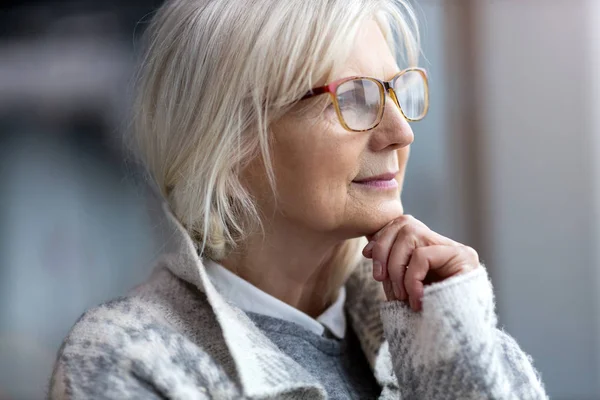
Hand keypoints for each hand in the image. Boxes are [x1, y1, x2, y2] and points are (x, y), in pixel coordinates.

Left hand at [362, 215, 478, 310]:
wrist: (458, 341)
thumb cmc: (428, 319)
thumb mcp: (404, 290)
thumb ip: (392, 269)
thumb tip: (368, 250)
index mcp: (431, 249)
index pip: (402, 224)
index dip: (381, 237)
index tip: (367, 255)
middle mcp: (445, 245)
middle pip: (404, 224)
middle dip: (384, 250)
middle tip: (381, 280)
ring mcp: (457, 250)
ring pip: (411, 234)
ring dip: (397, 268)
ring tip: (402, 296)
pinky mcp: (464, 258)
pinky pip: (422, 256)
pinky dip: (411, 279)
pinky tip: (416, 300)